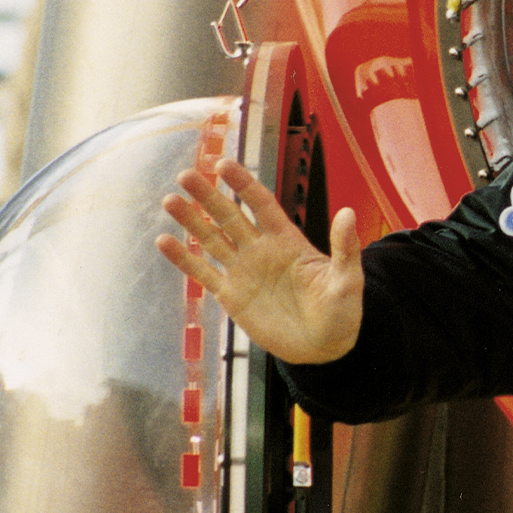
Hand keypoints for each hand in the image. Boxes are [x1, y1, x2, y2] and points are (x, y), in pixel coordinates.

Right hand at [157, 158, 363, 364]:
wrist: (324, 347)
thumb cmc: (341, 311)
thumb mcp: (348, 279)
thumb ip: (345, 248)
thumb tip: (349, 213)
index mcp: (288, 240)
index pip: (261, 204)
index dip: (243, 184)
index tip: (223, 165)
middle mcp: (261, 250)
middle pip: (230, 216)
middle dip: (208, 196)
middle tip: (185, 175)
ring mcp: (244, 271)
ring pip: (212, 239)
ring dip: (191, 221)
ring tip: (169, 200)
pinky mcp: (232, 295)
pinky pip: (203, 272)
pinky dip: (183, 258)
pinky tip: (163, 241)